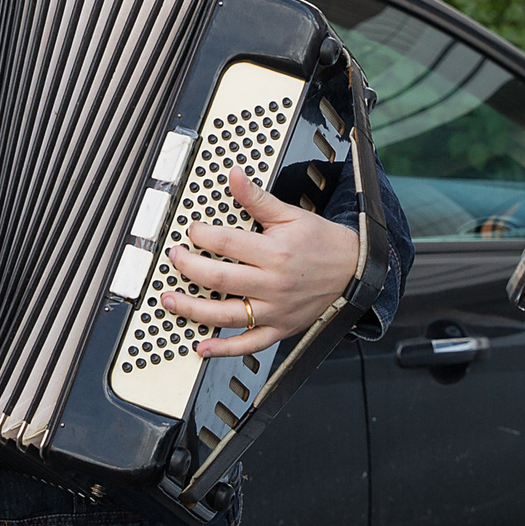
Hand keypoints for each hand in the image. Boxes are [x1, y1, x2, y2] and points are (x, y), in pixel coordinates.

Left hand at [167, 167, 361, 357]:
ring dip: (193, 309)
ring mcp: (275, 310)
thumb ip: (257, 198)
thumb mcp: (290, 214)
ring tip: (170, 300)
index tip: (192, 231)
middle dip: (188, 268)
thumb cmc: (322, 243)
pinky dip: (224, 349)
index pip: (226, 243)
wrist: (354, 270)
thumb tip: (235, 176)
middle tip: (174, 258)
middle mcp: (273, 284)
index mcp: (275, 253)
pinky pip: (249, 343)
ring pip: (227, 315)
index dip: (201, 235)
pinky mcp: (280, 328)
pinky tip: (202, 347)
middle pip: (219, 278)